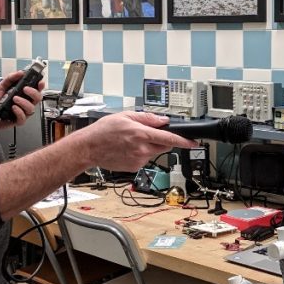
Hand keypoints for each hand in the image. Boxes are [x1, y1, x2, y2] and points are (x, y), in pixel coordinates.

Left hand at [0, 70, 45, 129]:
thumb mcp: (0, 86)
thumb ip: (10, 79)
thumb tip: (20, 73)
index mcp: (22, 94)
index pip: (36, 89)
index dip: (40, 86)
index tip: (40, 82)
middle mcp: (24, 103)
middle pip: (37, 99)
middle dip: (33, 93)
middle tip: (25, 89)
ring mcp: (21, 112)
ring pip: (31, 109)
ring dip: (24, 102)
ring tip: (14, 98)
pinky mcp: (16, 121)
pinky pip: (23, 118)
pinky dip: (19, 112)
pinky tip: (13, 107)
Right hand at [82, 111, 197, 171]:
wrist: (88, 148)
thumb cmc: (103, 131)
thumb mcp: (125, 116)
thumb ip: (147, 118)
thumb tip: (163, 120)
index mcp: (142, 134)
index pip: (169, 138)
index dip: (184, 141)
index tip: (194, 143)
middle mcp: (142, 149)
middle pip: (164, 146)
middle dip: (163, 140)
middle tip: (149, 134)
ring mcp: (138, 160)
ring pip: (154, 152)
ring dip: (149, 146)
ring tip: (131, 141)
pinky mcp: (134, 167)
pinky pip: (144, 159)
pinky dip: (141, 153)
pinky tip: (127, 149)